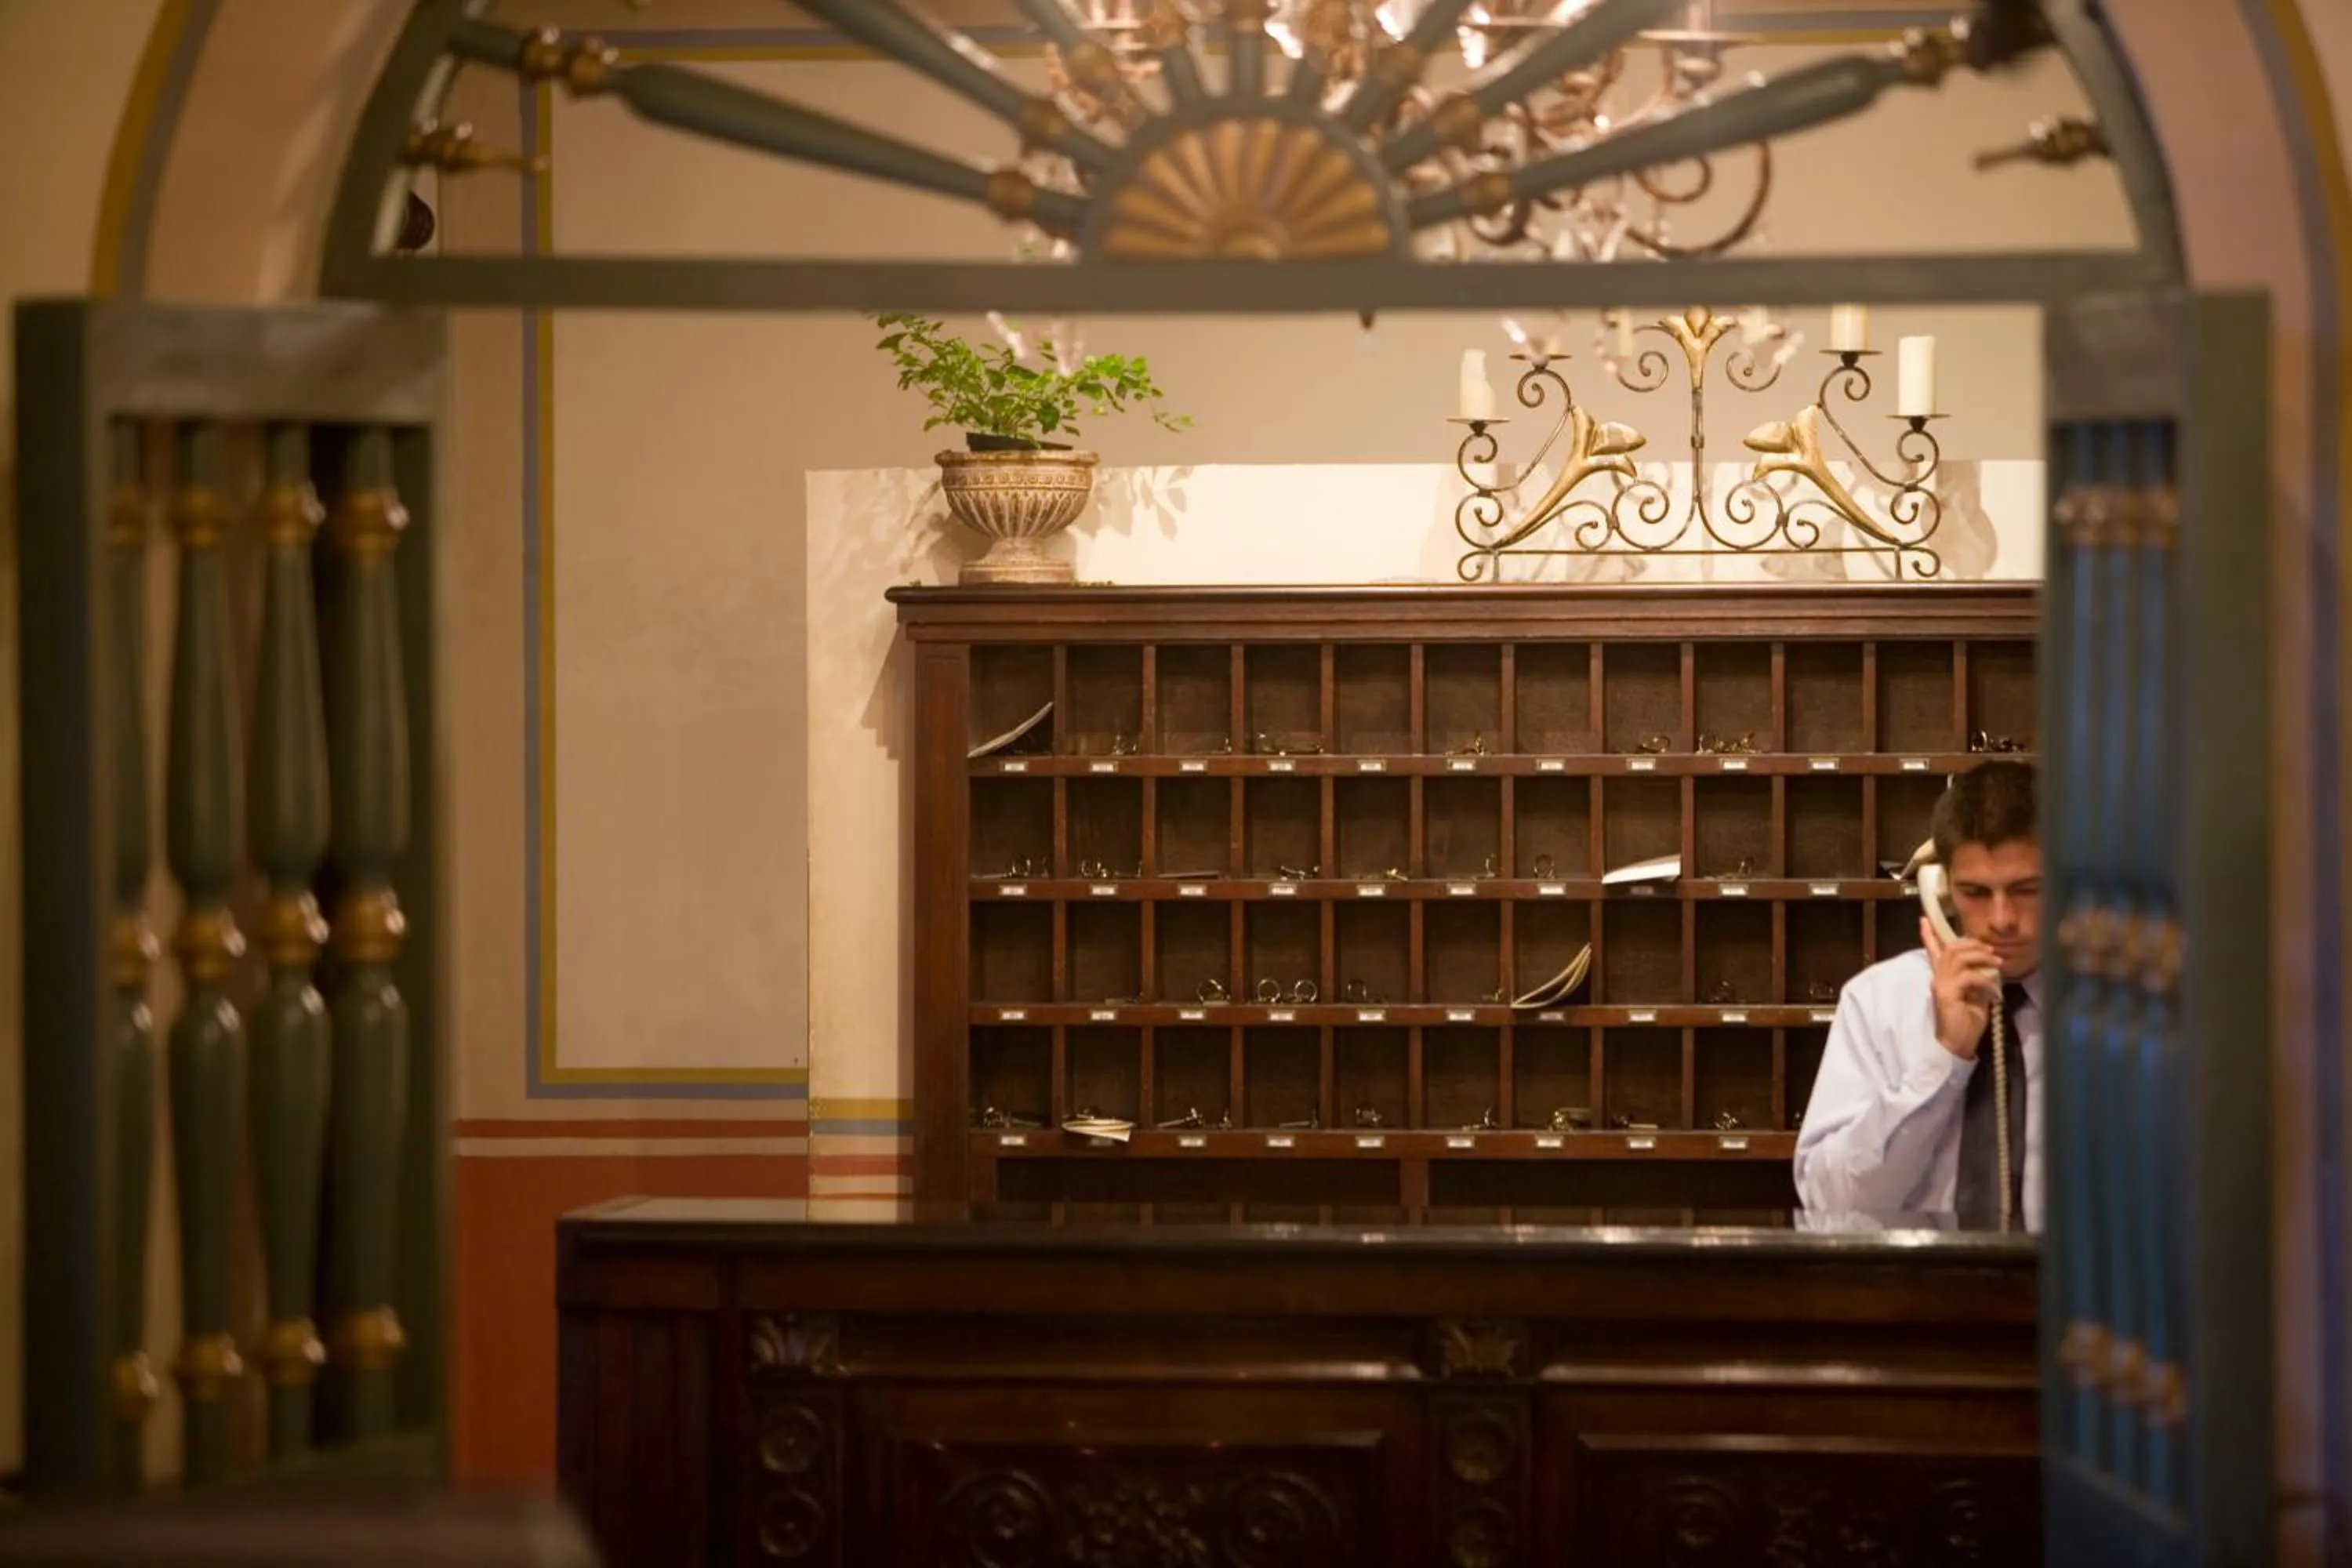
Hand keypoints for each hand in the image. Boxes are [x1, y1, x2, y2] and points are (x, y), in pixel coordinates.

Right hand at [1923, 916, 2001, 1059]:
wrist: (1956, 1045)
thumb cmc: (1966, 1024)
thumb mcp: (1977, 997)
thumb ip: (1978, 981)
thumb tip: (1991, 969)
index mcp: (1943, 978)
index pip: (1934, 952)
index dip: (1929, 936)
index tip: (1924, 919)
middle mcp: (1937, 978)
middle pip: (1951, 949)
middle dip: (1973, 944)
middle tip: (1991, 949)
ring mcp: (1940, 985)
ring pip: (1957, 957)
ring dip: (1980, 956)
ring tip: (1997, 962)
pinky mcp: (1946, 993)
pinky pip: (1967, 976)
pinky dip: (1983, 978)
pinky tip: (1993, 988)